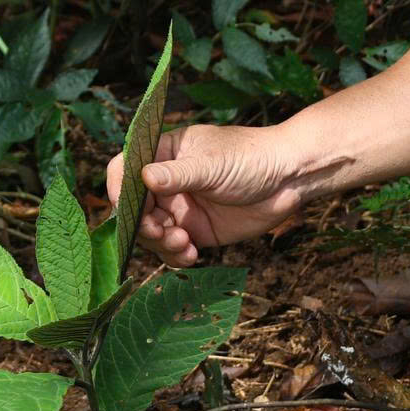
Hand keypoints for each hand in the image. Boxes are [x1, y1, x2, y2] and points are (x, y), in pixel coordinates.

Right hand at [105, 121, 312, 265]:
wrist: (290, 178)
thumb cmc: (251, 157)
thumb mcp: (213, 164)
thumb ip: (178, 174)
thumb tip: (143, 177)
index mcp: (164, 154)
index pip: (125, 169)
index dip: (119, 189)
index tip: (127, 209)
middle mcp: (166, 182)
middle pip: (133, 208)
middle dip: (142, 225)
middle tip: (160, 232)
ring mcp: (179, 208)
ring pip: (151, 232)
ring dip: (160, 243)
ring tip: (184, 243)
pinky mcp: (196, 231)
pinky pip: (173, 249)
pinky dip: (176, 256)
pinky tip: (192, 254)